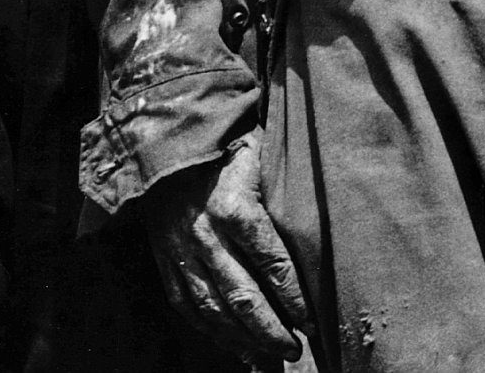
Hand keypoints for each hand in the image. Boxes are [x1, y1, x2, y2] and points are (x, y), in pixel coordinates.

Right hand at [141, 140, 309, 365]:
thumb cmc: (225, 143)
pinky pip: (186, 304)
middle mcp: (205, 233)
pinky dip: (210, 329)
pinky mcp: (163, 256)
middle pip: (243, 296)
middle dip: (273, 330)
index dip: (296, 300)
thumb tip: (321, 229)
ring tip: (271, 356)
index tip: (314, 323)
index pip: (273, 265)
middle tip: (295, 350)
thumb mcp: (260, 156)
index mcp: (234, 206)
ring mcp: (180, 248)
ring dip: (244, 338)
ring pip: (214, 308)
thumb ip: (282, 194)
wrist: (166, 134)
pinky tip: (232, 341)